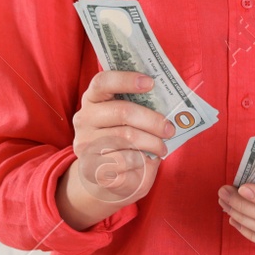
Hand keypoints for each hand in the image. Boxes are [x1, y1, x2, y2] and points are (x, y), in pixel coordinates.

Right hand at [65, 71, 174, 213]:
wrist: (104, 175)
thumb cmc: (123, 141)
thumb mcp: (129, 121)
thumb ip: (140, 108)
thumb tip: (169, 106)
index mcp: (93, 99)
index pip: (102, 82)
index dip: (126, 79)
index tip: (150, 82)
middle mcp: (84, 118)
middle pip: (122, 111)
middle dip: (152, 120)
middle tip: (169, 129)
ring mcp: (85, 142)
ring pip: (127, 137)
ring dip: (152, 143)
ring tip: (162, 148)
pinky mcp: (90, 165)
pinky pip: (124, 159)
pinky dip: (141, 160)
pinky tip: (145, 161)